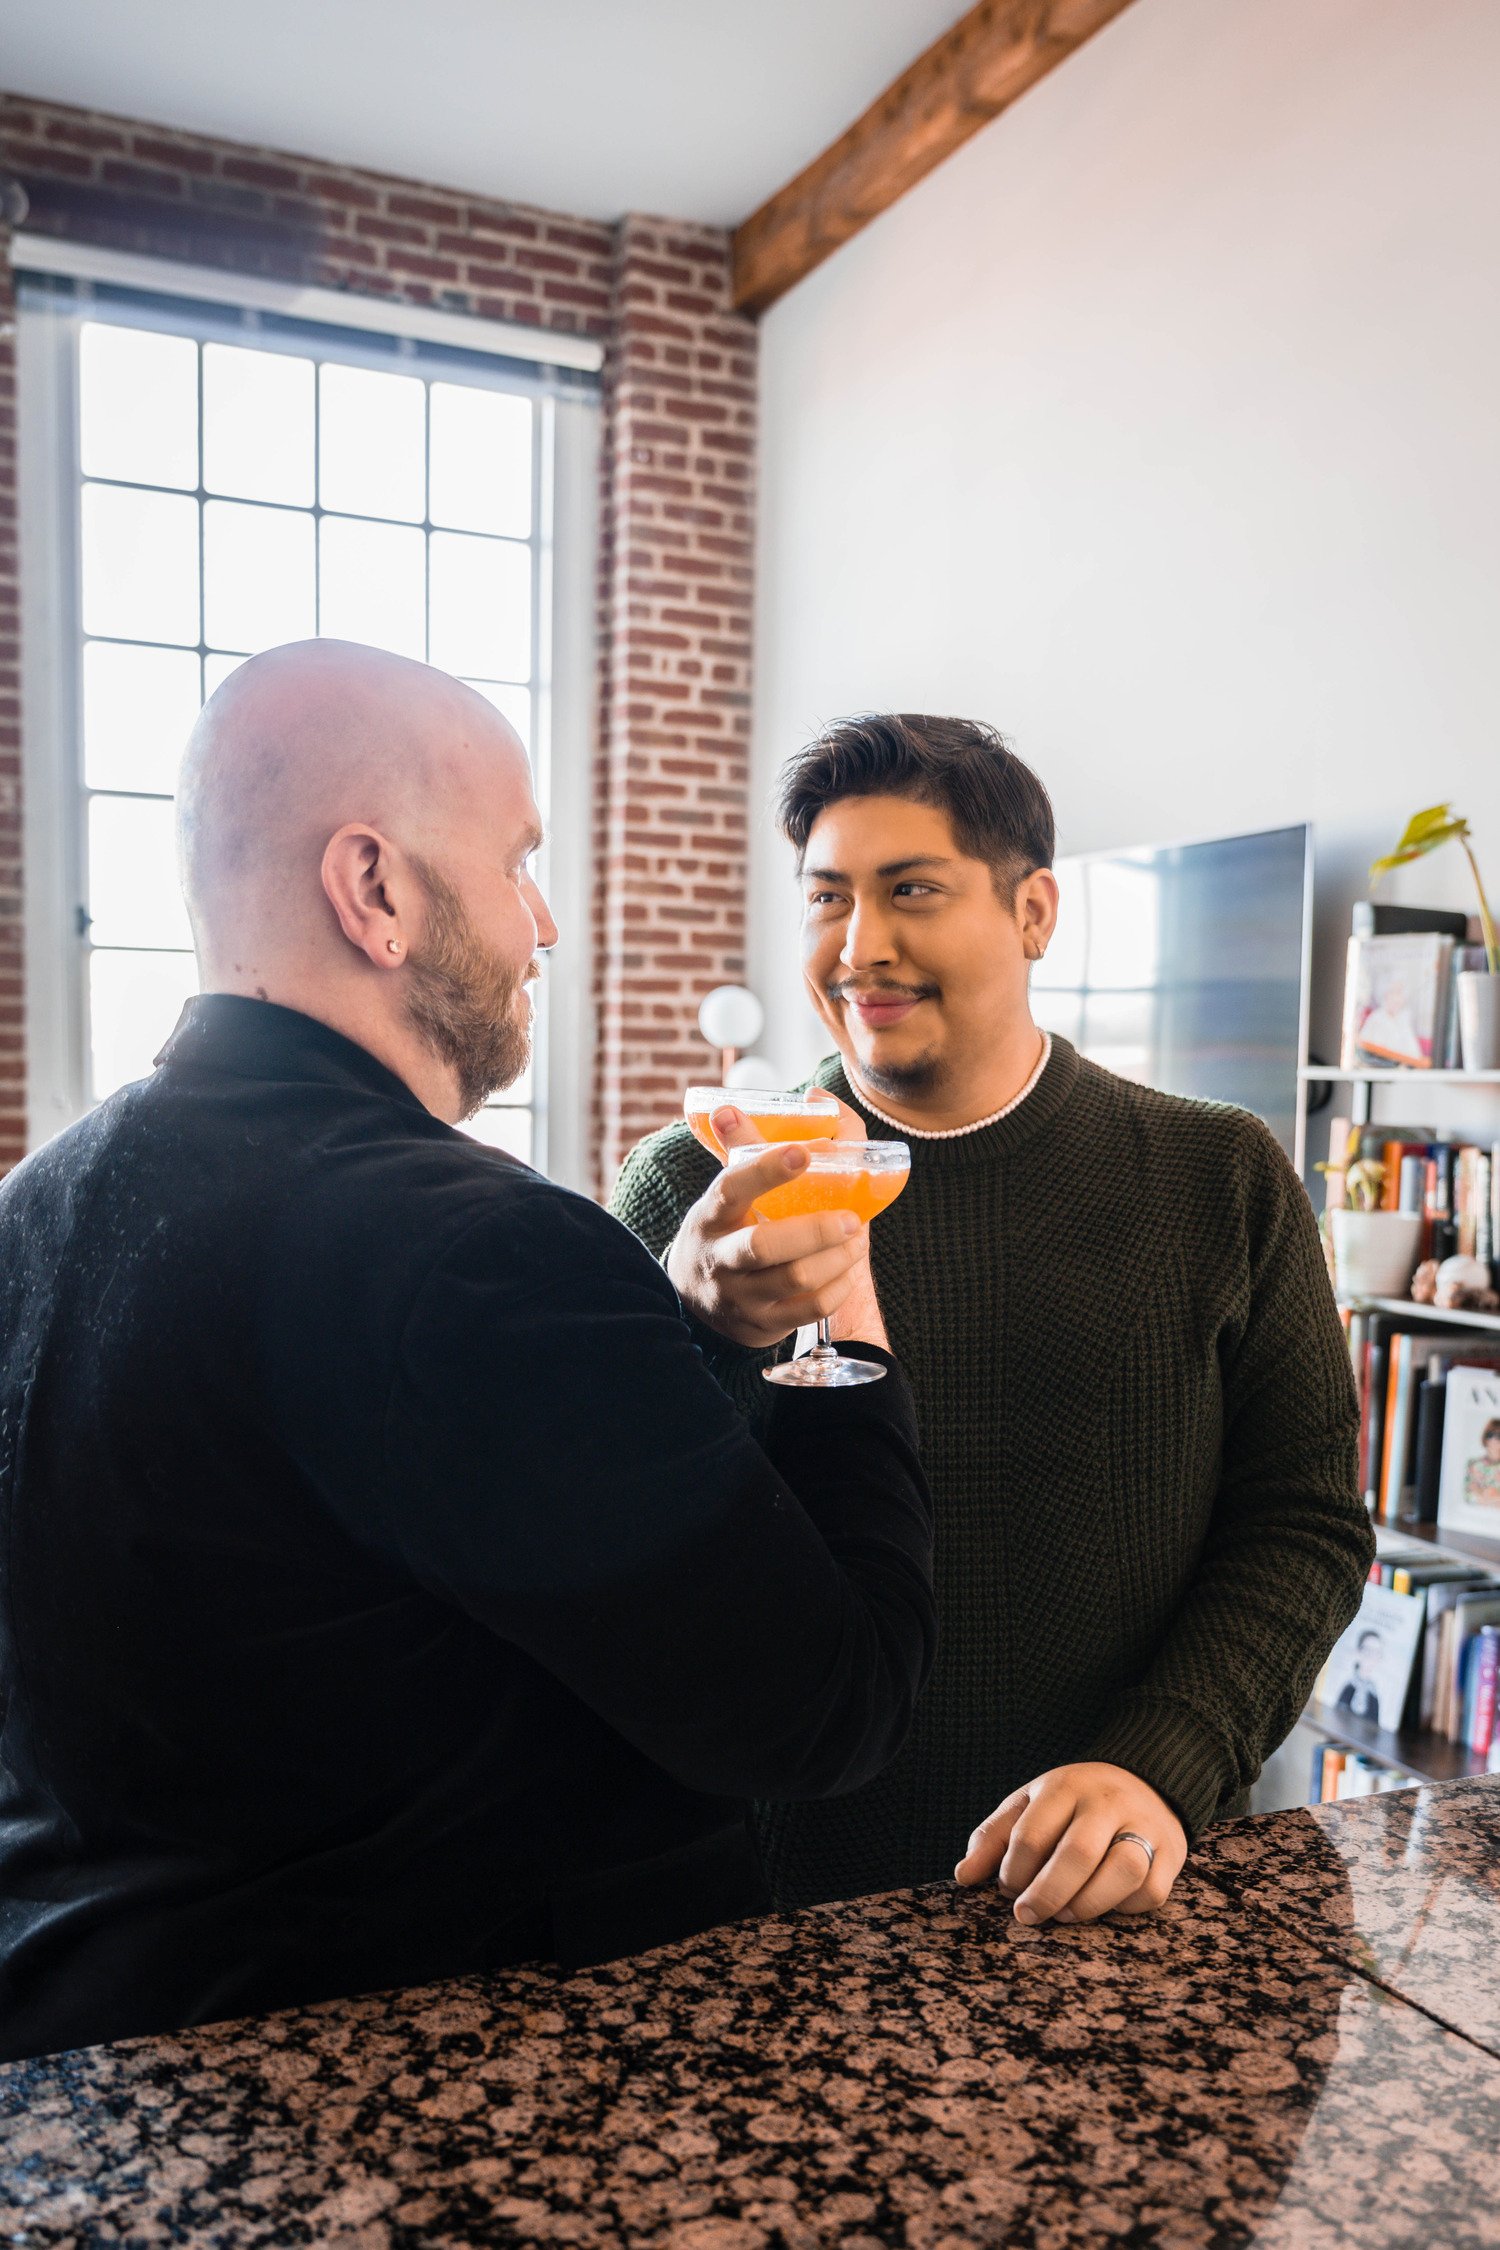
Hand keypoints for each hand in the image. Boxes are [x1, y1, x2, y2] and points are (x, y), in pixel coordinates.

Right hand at [666, 1104, 882, 1350]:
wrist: (704, 1303)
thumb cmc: (731, 1229)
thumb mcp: (732, 1191)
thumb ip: (771, 1145)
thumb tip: (814, 1096)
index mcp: (711, 1214)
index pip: (731, 1188)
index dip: (766, 1170)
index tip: (804, 1151)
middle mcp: (720, 1256)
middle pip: (763, 1245)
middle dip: (814, 1230)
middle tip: (851, 1218)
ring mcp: (741, 1294)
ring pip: (794, 1279)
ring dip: (836, 1257)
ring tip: (858, 1238)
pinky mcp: (763, 1323)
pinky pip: (808, 1310)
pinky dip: (837, 1288)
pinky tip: (848, 1268)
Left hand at [954, 1762, 1186, 1925]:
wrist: (1145, 1780)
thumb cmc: (1074, 1803)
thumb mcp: (1030, 1804)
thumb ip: (993, 1838)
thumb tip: (963, 1877)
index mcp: (1065, 1786)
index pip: (1031, 1834)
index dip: (1013, 1872)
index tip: (1007, 1889)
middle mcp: (1107, 1802)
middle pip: (1077, 1854)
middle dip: (1046, 1894)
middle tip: (1026, 1916)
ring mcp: (1145, 1826)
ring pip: (1123, 1871)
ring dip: (1088, 1903)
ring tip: (1066, 1915)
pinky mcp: (1172, 1854)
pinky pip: (1150, 1891)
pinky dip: (1124, 1908)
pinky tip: (1104, 1905)